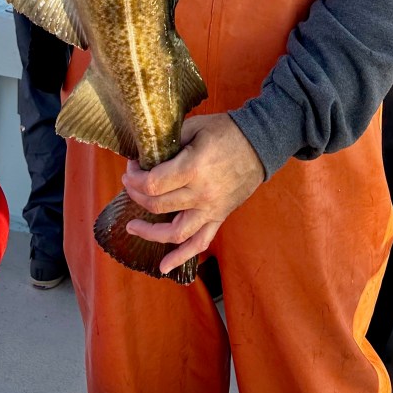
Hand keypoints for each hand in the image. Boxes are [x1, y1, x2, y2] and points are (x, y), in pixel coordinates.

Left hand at [122, 113, 265, 274]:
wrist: (261, 143)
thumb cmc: (227, 131)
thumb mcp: (195, 126)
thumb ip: (169, 140)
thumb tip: (145, 153)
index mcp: (193, 168)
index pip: (153, 184)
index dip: (135, 178)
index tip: (132, 168)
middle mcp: (201, 193)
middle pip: (157, 205)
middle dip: (136, 195)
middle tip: (131, 184)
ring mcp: (211, 209)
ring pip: (174, 232)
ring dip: (150, 232)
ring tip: (132, 226)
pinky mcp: (219, 216)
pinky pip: (200, 242)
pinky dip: (181, 257)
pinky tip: (164, 266)